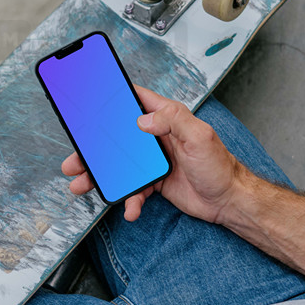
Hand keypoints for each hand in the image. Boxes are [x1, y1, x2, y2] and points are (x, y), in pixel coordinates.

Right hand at [61, 84, 243, 222]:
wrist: (229, 201)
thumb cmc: (220, 167)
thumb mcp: (200, 137)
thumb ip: (173, 121)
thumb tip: (143, 119)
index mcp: (168, 119)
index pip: (137, 99)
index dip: (114, 96)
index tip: (90, 97)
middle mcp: (157, 137)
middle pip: (117, 137)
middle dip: (93, 148)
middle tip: (74, 157)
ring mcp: (154, 161)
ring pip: (119, 166)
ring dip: (100, 176)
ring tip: (81, 185)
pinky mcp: (155, 182)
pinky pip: (134, 189)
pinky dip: (129, 200)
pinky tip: (129, 208)